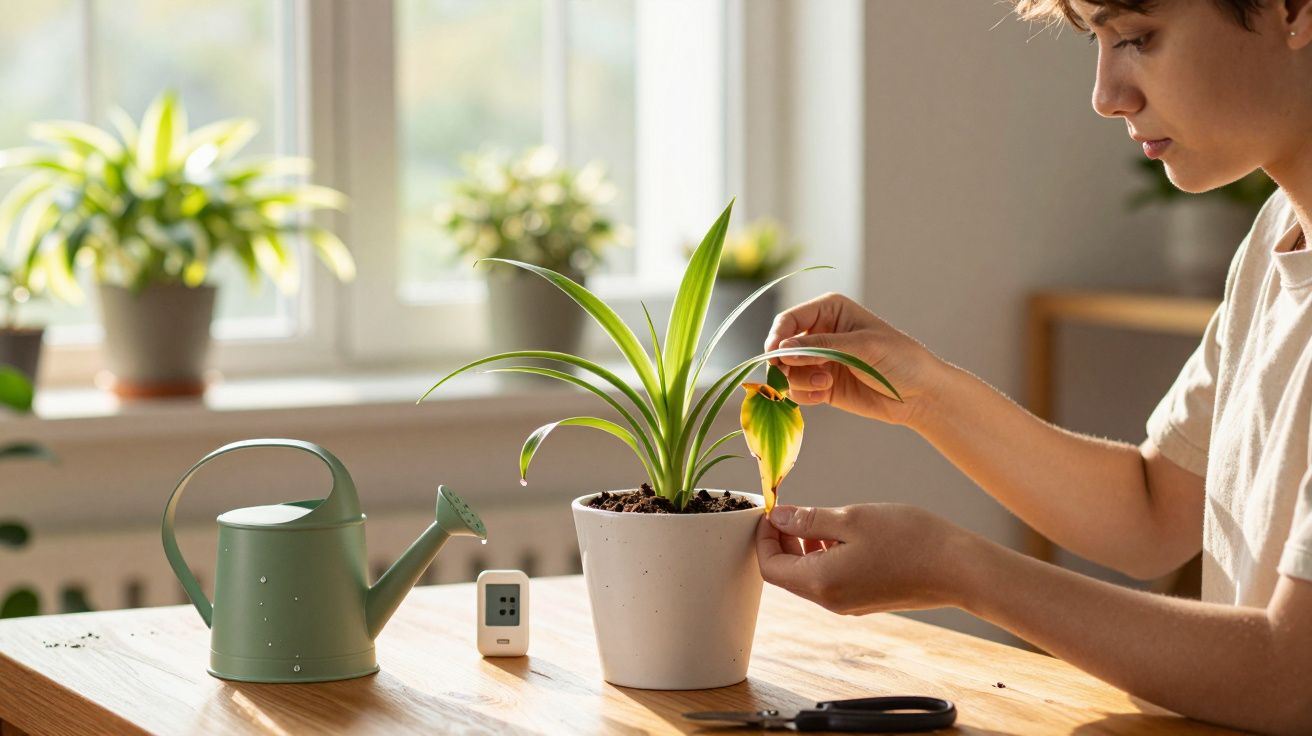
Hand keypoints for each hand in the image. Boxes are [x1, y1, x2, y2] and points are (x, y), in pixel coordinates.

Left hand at [756, 503, 971, 614]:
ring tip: (818, 519)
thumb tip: (778, 518)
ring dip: (804, 547)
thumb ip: (809, 520)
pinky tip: (841, 534)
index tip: (770, 511)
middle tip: (789, 511)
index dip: (763, 538)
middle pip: (787, 573)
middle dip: (781, 541)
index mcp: (820, 582)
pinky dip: (824, 556)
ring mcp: (849, 603)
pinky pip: (830, 579)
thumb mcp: (852, 519)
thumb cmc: (909, 540)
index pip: (770, 566)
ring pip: (809, 576)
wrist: (959, 569)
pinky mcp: (865, 599)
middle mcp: (830, 600)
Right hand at [765, 292, 945, 428]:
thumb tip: (782, 350)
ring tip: (825, 384)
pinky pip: (797, 390)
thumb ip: (821, 347)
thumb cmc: (899, 358)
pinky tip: (823, 395)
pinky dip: (804, 395)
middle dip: (786, 363)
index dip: (777, 337)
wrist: (920, 394)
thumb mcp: (862, 347)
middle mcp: (820, 333)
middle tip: (793, 375)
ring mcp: (820, 360)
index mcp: (830, 310)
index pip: (789, 320)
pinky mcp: (821, 384)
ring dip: (800, 380)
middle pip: (781, 346)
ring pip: (787, 371)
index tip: (775, 356)